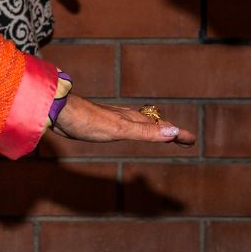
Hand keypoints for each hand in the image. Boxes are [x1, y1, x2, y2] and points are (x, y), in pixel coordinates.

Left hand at [52, 94, 193, 145]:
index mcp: (132, 118)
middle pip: (153, 123)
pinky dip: (137, 130)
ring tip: (161, 133)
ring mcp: (113, 118)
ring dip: (154, 129)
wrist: (58, 110)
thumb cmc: (87, 121)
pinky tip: (128, 131)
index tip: (192, 140)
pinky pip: (127, 127)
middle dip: (169, 130)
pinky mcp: (100, 123)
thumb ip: (146, 131)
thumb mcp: (120, 129)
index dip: (176, 134)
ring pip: (139, 123)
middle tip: (183, 138)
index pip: (161, 126)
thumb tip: (174, 131)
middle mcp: (125, 116)